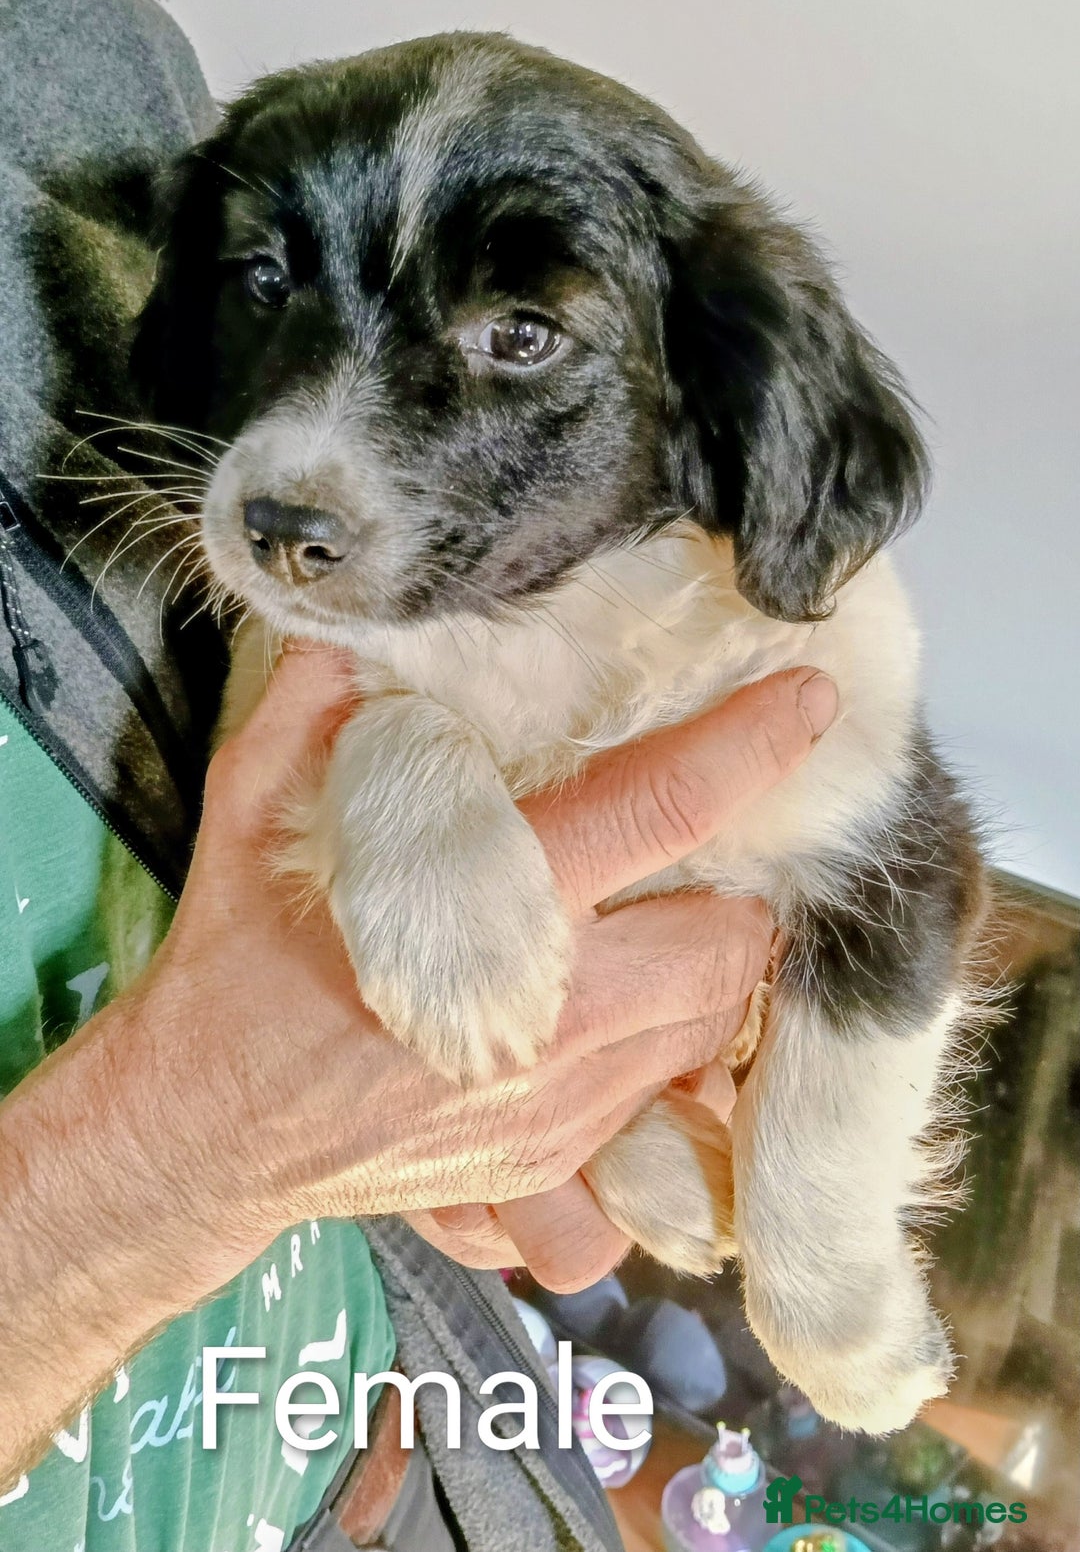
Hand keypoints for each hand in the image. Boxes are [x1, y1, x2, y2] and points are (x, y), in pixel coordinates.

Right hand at [159, 646, 833, 1281]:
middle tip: (714, 848)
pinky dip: (671, 1043)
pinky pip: (666, 1094)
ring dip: (714, 966)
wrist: (207, 1134)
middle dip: (743, 888)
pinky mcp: (554, 1160)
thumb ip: (318, 703)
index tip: (808, 700)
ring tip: (669, 919)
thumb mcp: (250, 808)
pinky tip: (619, 1008)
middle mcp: (544, 1015)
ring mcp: (556, 1103)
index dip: (748, 746)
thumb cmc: (237, 965)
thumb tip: (370, 616)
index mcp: (482, 908)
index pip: (658, 809)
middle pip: (729, 940)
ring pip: (713, 1025)